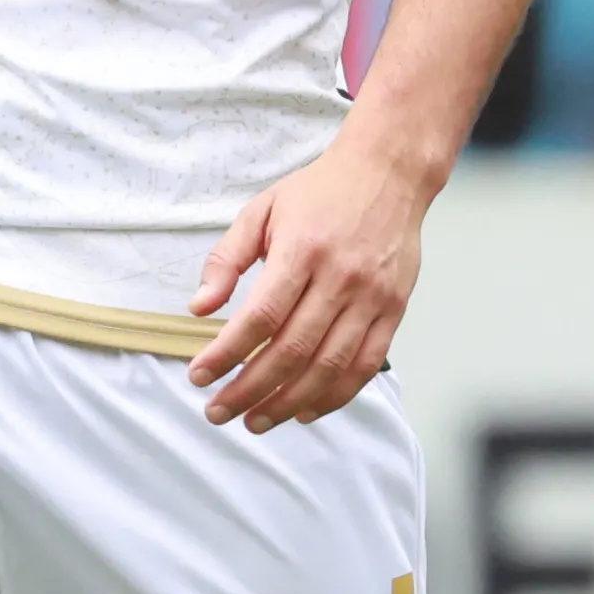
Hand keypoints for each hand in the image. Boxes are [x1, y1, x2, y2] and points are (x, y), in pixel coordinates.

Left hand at [188, 137, 437, 431]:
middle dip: (249, 390)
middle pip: (291, 350)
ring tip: (254, 421)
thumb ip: (226, 258)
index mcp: (303, 249)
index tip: (199, 377)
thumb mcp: (261, 209)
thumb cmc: (319, 192)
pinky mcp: (394, 310)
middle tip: (217, 411)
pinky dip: (334, 396)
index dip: (226, 353)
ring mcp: (372, 297)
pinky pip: (365, 366)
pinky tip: (304, 411)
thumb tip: (199, 307)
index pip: (260, 317)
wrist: (388, 172)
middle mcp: (340, 277)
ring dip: (287, 402)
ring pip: (329, 367)